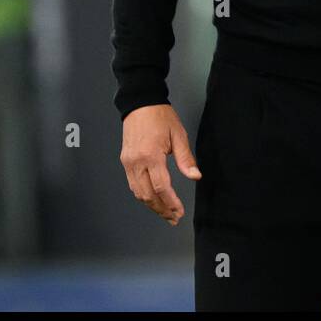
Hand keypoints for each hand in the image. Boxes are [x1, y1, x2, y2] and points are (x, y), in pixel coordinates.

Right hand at [120, 104, 200, 225]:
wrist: (140, 103)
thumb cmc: (160, 116)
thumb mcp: (178, 135)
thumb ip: (185, 158)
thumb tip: (195, 176)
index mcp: (151, 155)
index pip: (161, 187)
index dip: (171, 203)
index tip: (180, 212)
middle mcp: (136, 162)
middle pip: (148, 195)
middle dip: (162, 209)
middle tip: (174, 218)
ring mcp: (128, 162)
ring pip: (138, 193)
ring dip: (152, 205)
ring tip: (165, 213)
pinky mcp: (125, 161)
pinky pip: (133, 184)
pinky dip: (143, 195)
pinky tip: (153, 199)